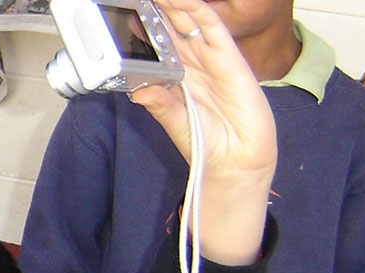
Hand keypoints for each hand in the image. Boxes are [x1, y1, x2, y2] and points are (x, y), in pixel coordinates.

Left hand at [131, 0, 276, 264]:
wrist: (235, 164)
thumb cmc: (206, 144)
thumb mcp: (174, 123)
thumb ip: (159, 105)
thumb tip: (137, 91)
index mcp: (178, 76)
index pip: (160, 44)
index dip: (147, 25)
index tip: (128, 11)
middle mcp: (195, 65)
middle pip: (174, 27)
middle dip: (160, 9)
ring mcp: (213, 61)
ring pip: (192, 23)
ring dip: (177, 5)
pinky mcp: (232, 62)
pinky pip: (215, 31)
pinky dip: (201, 13)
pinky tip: (186, 2)